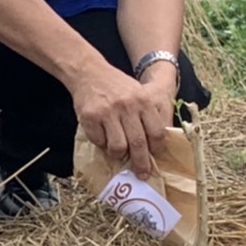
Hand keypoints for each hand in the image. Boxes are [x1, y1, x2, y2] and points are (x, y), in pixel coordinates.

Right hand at [70, 61, 168, 178]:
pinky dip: (101, 144)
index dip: (157, 149)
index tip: (154, 156)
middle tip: (142, 173)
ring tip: (117, 152)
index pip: (157, 132)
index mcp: (143, 100)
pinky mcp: (90, 117)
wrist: (88, 71)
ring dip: (118, 154)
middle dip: (141, 163)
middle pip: (139, 143)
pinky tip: (102, 136)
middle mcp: (127, 106)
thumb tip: (154, 145)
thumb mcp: (138, 93)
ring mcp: (107, 112)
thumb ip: (147, 114)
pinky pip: (99, 141)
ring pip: (118, 147)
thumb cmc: (116, 85)